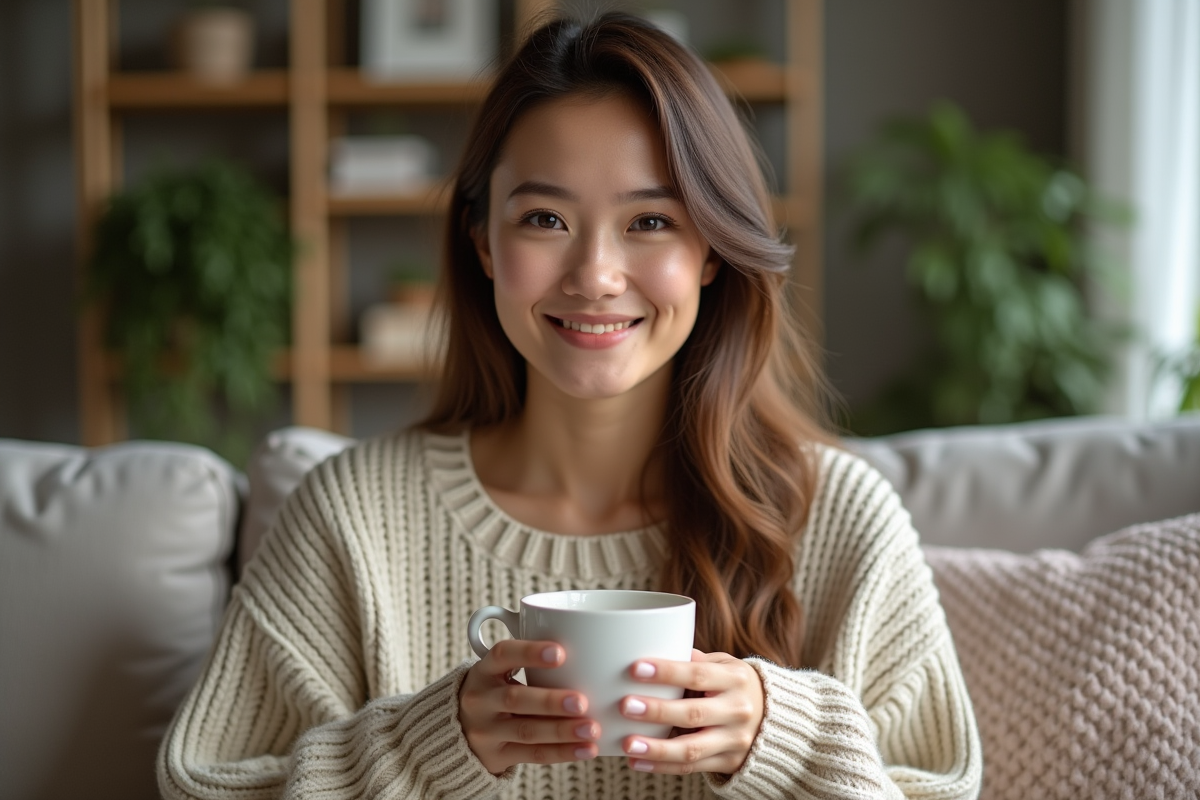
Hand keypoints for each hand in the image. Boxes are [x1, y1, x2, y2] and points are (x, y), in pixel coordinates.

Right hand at [459, 639, 599, 773]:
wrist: (459, 730)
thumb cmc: (496, 691)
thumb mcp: (499, 672)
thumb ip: (530, 662)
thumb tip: (587, 656)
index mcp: (484, 670)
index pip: (502, 654)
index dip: (530, 652)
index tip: (561, 653)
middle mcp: (480, 700)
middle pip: (516, 699)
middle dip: (551, 701)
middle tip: (582, 702)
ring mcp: (485, 730)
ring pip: (527, 730)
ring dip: (562, 730)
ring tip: (591, 729)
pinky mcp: (496, 755)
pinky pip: (533, 754)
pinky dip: (563, 752)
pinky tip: (587, 748)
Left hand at [618, 649, 764, 775]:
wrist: (773, 719)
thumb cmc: (734, 685)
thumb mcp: (724, 665)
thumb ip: (693, 661)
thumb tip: (653, 648)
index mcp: (735, 679)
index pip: (698, 674)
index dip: (667, 672)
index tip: (635, 668)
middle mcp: (737, 710)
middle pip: (693, 713)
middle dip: (657, 711)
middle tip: (625, 706)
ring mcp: (734, 740)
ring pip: (692, 748)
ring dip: (656, 748)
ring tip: (627, 744)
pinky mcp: (727, 762)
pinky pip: (691, 768)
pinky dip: (662, 767)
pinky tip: (637, 762)